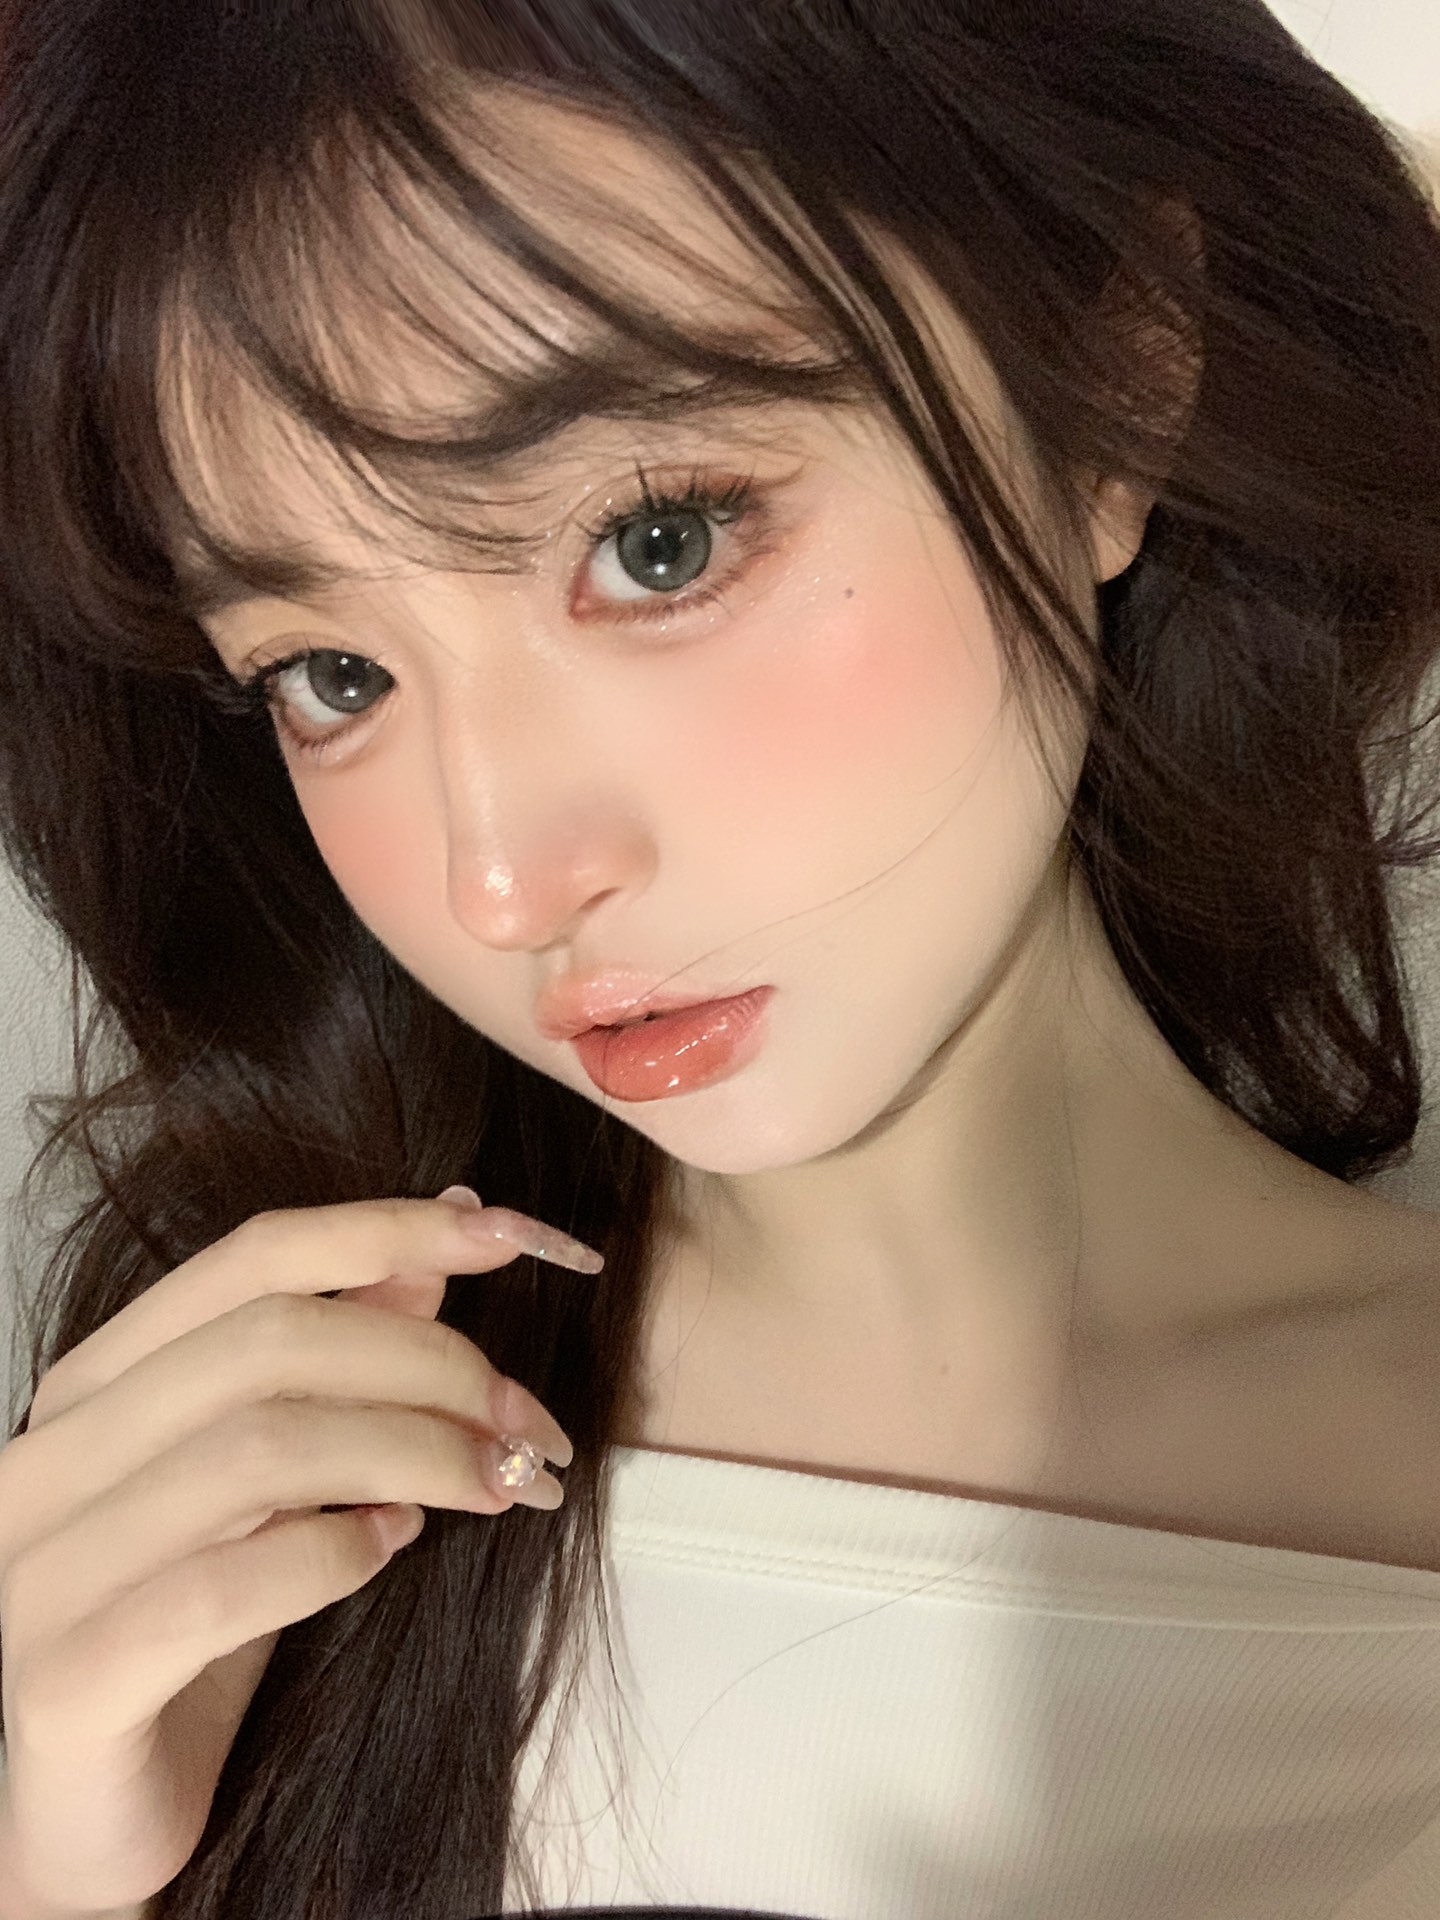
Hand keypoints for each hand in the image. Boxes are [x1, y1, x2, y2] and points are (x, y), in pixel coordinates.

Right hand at [0, 1189, 599, 1915]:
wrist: (83, 1826)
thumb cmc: (184, 1640)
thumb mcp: (272, 1486)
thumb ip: (339, 1360)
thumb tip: (443, 1244)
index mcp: (98, 1385)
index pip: (253, 1258)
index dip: (393, 1229)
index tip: (517, 1236)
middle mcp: (56, 1455)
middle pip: (274, 1341)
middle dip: (435, 1365)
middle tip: (529, 1426)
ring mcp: (46, 1564)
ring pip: (263, 1446)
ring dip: (418, 1454)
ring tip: (497, 1485)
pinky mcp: (68, 1678)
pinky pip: (226, 1584)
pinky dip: (335, 1553)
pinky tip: (391, 1548)